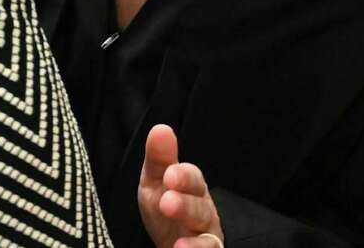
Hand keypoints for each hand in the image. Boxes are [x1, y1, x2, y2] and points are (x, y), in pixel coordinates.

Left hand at [139, 124, 223, 247]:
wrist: (171, 241)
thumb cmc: (165, 206)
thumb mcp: (156, 181)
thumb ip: (159, 158)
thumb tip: (161, 128)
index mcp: (192, 189)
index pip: (192, 179)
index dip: (183, 177)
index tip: (169, 175)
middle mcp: (204, 214)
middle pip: (200, 209)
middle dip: (185, 206)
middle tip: (168, 203)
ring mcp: (206, 238)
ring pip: (208, 240)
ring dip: (195, 243)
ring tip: (179, 246)